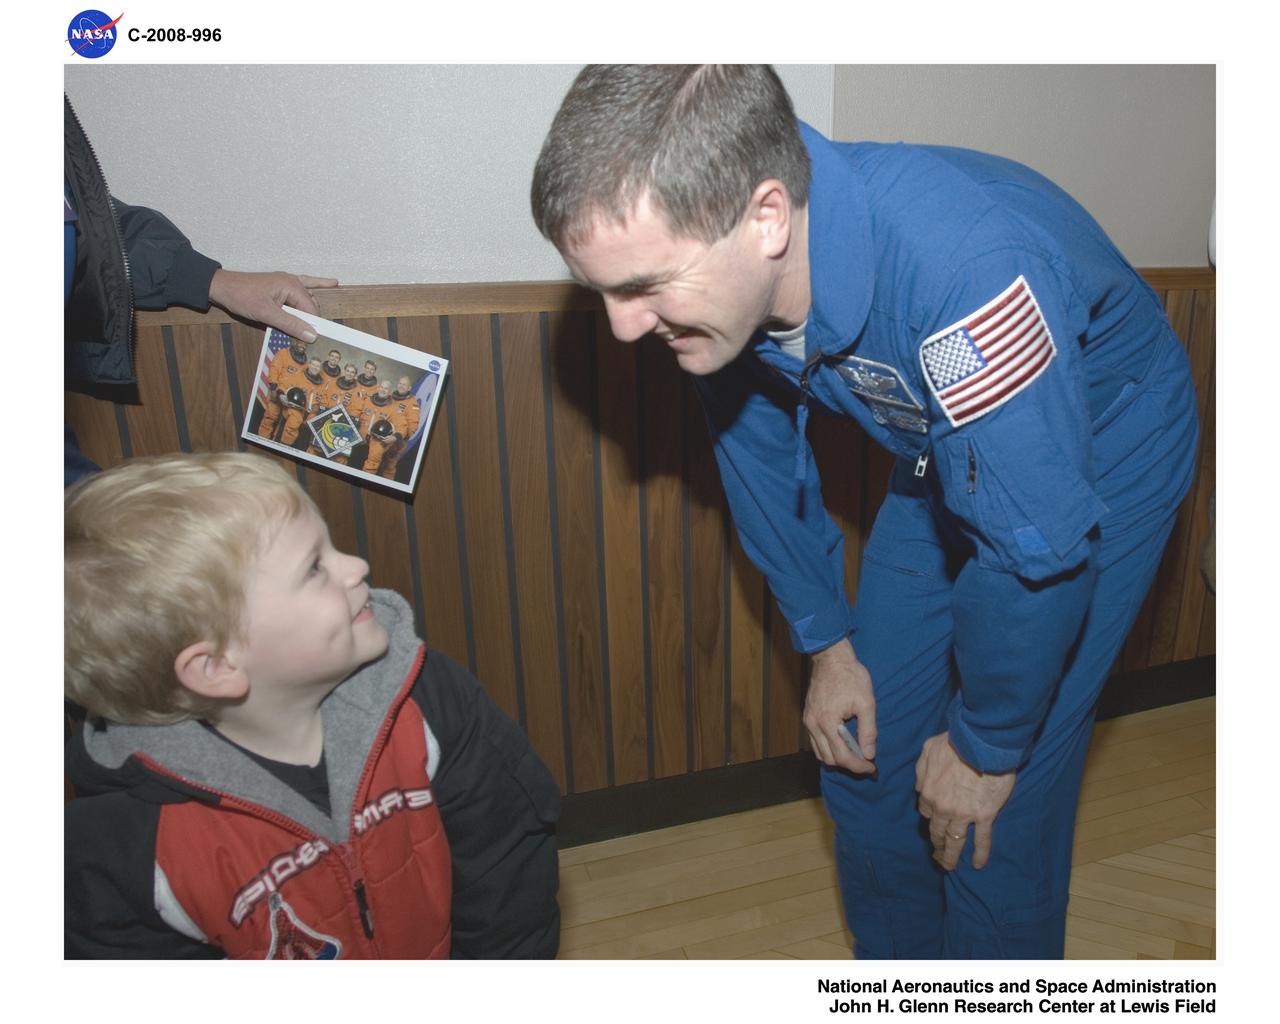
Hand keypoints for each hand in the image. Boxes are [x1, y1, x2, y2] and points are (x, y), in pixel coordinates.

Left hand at [208, 270, 338, 341]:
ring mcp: (287, 281)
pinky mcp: (281, 284)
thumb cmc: (242, 298)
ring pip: (307, 299)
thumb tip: (312, 335)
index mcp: (292, 286)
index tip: (313, 342)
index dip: (312, 326)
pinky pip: (304, 285)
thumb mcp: (266, 314)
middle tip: (310, 339)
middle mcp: (293, 282)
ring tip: (314, 328)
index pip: (312, 310)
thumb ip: (290, 324)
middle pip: (311, 305)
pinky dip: (317, 285)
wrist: (221, 286)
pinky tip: (333, 283)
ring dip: (310, 312)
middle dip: (310, 321)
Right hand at [802, 638, 876, 773]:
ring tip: (855, 754)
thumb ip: (868, 731)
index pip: (842, 756)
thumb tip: (869, 754)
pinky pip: (815, 742)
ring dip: (837, 758)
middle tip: (866, 762)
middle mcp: (813, 724)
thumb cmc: (850, 676)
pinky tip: (842, 743)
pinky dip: (828, 748)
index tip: (872, 768)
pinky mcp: (807, 716)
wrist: (831, 657)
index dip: (858, 766)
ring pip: (820, 753)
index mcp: (828, 722)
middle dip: (849, 764)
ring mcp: (808, 721)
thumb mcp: (866, 703)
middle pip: (829, 759)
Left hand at [915, 732, 1015, 869]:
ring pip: (955, 840)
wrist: (981, 745)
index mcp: (928, 792)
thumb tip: (919, 787)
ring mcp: (963, 814)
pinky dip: (980, 854)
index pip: (925, 811)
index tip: (934, 819)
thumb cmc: (955, 743)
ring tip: (950, 866)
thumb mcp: (928, 750)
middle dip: (937, 843)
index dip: (929, 815)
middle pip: (937, 830)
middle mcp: (943, 808)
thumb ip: (921, 770)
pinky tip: (978, 865)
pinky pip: (982, 840)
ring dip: (951, 855)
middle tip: (938, 853)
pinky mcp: (984, 816)